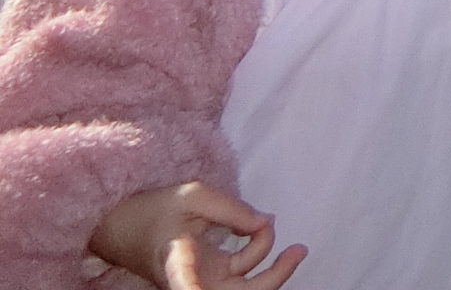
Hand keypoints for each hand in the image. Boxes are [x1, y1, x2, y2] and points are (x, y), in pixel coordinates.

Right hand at [90, 182, 304, 289]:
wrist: (124, 227)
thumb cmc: (154, 211)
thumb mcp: (193, 195)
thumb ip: (232, 209)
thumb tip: (265, 222)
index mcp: (177, 262)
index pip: (188, 285)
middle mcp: (190, 280)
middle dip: (274, 277)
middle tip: (299, 251)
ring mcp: (201, 280)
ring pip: (244, 286)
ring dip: (270, 263)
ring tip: (273, 226)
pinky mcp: (208, 275)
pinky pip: (241, 272)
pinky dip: (256, 252)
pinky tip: (260, 229)